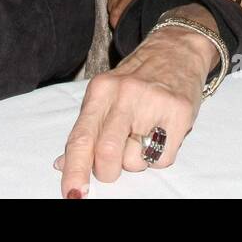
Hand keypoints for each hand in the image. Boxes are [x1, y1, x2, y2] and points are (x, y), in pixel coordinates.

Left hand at [53, 21, 215, 196]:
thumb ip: (87, 128)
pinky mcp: (179, 112)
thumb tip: (61, 164)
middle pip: (107, 154)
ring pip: (135, 162)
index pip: (81, 137)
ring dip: (137, 161)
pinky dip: (160, 158)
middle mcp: (125, 94)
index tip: (74, 193)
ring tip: (145, 136)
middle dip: (108, 171)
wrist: (177, 48)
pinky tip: (162, 134)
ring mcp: (153, 102)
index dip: (75, 169)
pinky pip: (162, 160)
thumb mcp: (106, 93)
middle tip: (115, 162)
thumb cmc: (137, 77)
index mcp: (101, 90)